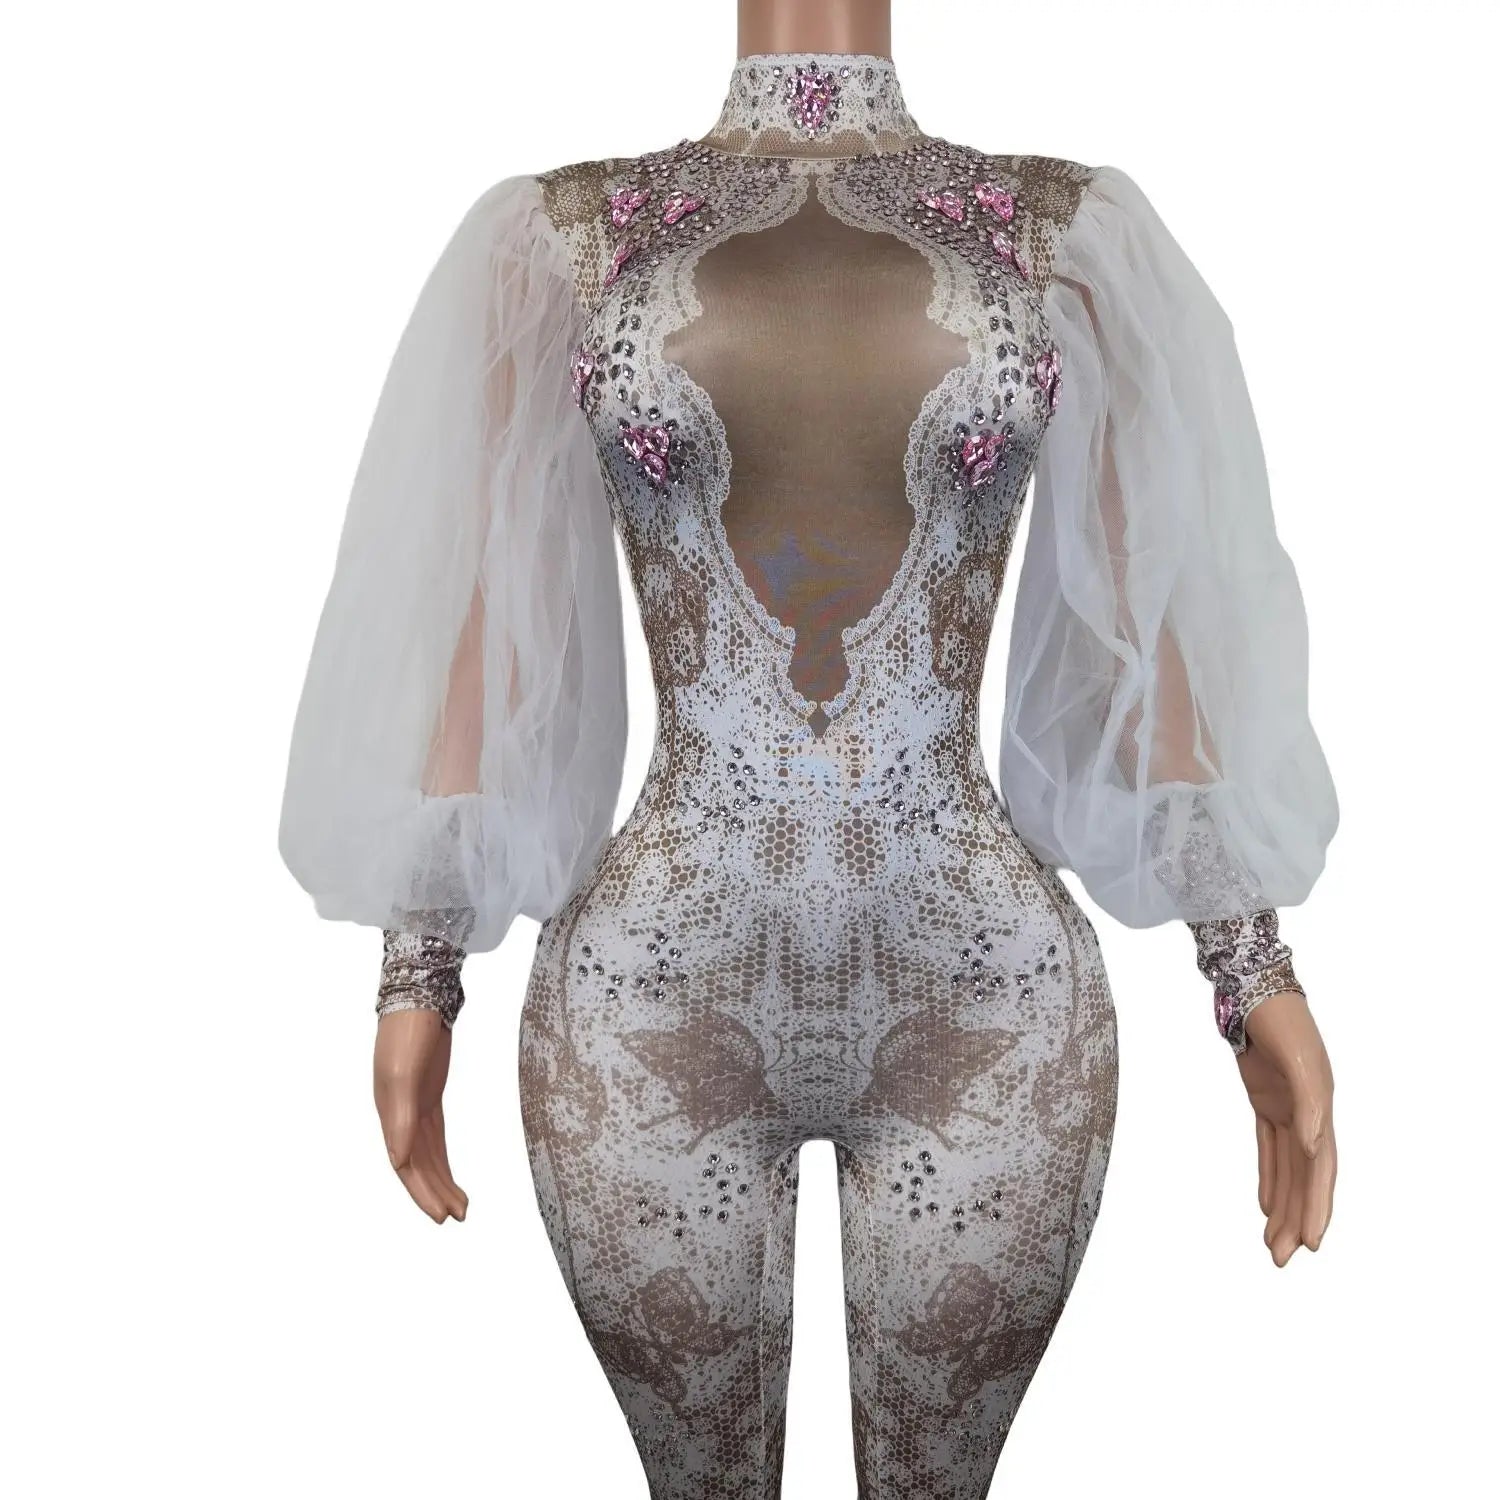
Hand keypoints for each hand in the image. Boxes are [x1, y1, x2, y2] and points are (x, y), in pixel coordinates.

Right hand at [373, 1008, 467, 1223]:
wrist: (419, 999)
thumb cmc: (407, 1034)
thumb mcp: (404, 1075)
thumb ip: (400, 1118)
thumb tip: (399, 1161)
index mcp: (390, 1114)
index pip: (406, 1165)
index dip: (422, 1192)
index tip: (441, 1217)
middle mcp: (398, 1116)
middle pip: (417, 1165)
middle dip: (434, 1193)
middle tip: (458, 1217)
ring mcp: (413, 1106)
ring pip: (427, 1155)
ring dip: (441, 1181)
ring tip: (461, 1207)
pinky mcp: (428, 1097)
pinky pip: (434, 1138)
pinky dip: (442, 1158)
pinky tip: (451, 1174)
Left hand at [1238, 990, 1335, 1265]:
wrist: (1257, 991)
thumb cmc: (1282, 1022)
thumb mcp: (1298, 1060)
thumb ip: (1308, 1104)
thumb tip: (1312, 1145)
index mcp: (1320, 1110)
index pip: (1320, 1169)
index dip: (1316, 1206)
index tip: (1311, 1242)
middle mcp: (1308, 1115)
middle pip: (1303, 1178)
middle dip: (1295, 1218)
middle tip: (1279, 1260)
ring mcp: (1287, 1109)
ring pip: (1286, 1169)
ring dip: (1280, 1206)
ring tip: (1271, 1244)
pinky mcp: (1266, 1101)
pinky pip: (1269, 1149)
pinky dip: (1268, 1177)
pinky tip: (1263, 1205)